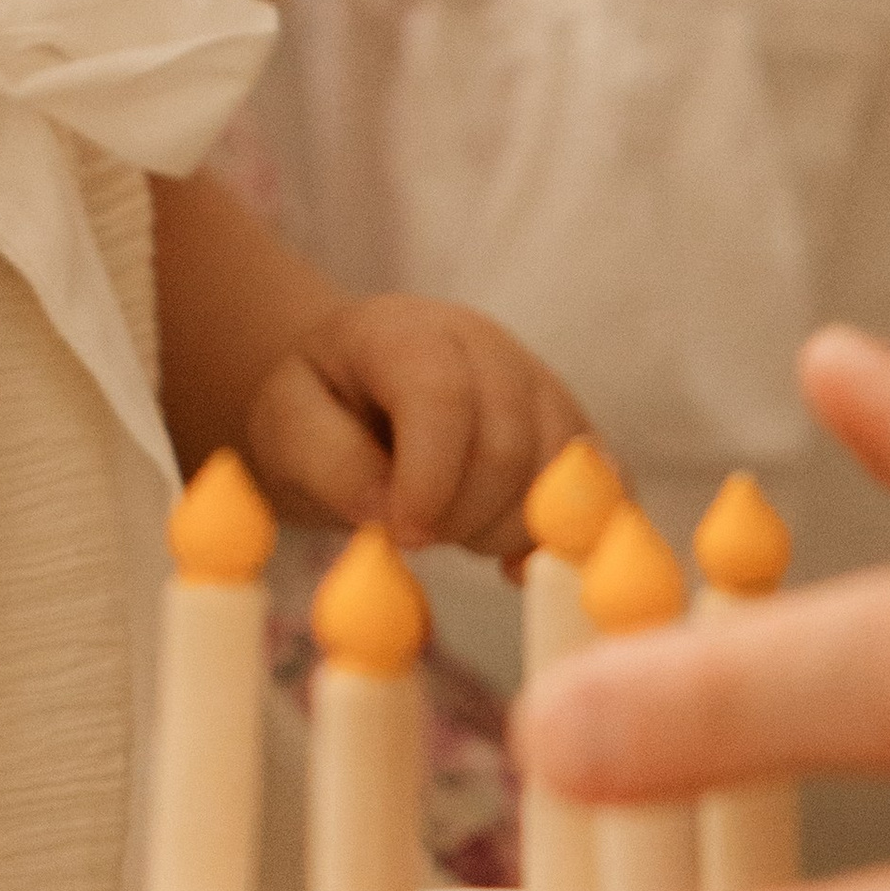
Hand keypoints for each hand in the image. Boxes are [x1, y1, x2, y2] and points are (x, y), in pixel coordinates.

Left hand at [245, 292, 586, 553]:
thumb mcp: (286, 426)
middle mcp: (486, 346)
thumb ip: (329, 462)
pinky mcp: (570, 426)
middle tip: (414, 536)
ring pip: (559, 474)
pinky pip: (603, 488)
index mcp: (406, 332)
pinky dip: (566, 534)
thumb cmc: (318, 408)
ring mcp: (538, 383)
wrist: (353, 391)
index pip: (441, 398)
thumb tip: (390, 511)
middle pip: (507, 446)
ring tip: (450, 525)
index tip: (403, 535)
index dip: (429, 479)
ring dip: (504, 528)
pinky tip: (514, 558)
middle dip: (461, 517)